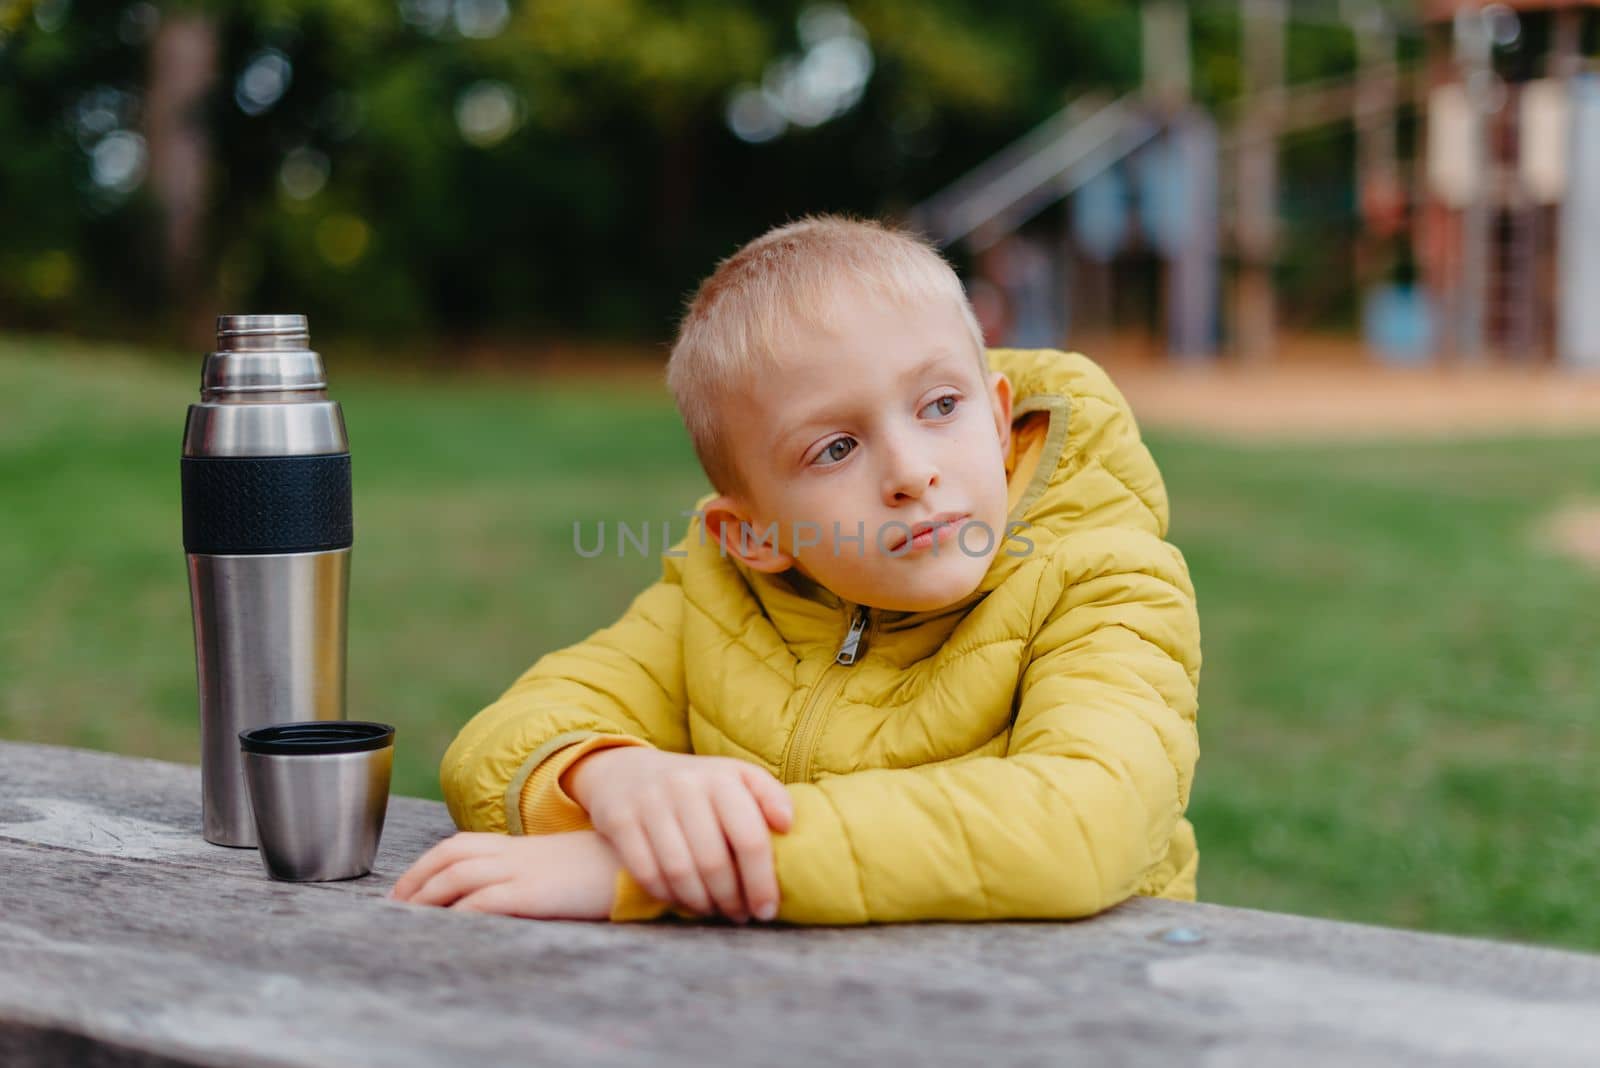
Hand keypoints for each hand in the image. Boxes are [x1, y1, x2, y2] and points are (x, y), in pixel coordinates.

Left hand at [387, 829, 621, 919]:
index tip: (404, 889)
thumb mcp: (556, 865)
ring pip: (457, 874)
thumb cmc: (602, 868)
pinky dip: (460, 910)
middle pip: (448, 856)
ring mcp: (522, 870)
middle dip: (414, 880)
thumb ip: (527, 870)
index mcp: (516, 845)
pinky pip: (485, 899)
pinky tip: (447, 924)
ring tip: (406, 917)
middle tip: (392, 907)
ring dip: (426, 895)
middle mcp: (513, 852)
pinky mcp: (532, 892)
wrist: (636, 863)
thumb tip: (499, 892)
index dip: (425, 865)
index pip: (457, 846)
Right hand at [564, 748, 792, 922]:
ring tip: (714, 911)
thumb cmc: (697, 785)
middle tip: (740, 916)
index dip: (762, 881)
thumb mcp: (735, 777)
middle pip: (714, 861)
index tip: (767, 909)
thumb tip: (788, 824)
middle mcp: (684, 785)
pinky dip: (668, 896)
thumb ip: (768, 795)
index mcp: (721, 777)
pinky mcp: (620, 820)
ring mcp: (649, 802)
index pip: (749, 838)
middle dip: (731, 898)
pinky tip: (682, 901)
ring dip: (701, 902)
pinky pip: (647, 873)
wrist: (628, 771)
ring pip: (680, 871)